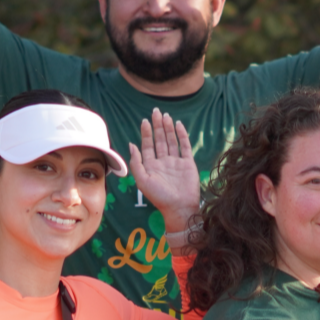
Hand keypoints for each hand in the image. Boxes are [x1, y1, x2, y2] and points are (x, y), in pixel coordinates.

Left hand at [128, 109, 199, 231]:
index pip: (148, 145)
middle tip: (156, 111)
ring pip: (171, 141)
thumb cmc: (159, 197)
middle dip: (157, 126)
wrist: (179, 207)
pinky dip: (181, 135)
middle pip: (159, 140)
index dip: (146, 133)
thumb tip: (131, 144)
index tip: (145, 120)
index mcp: (151, 165)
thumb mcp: (142, 180)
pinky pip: (184, 146)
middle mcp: (163, 162)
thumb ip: (136, 162)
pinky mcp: (188, 163)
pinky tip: (178, 125)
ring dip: (168, 128)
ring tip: (166, 115)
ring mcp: (176, 162)